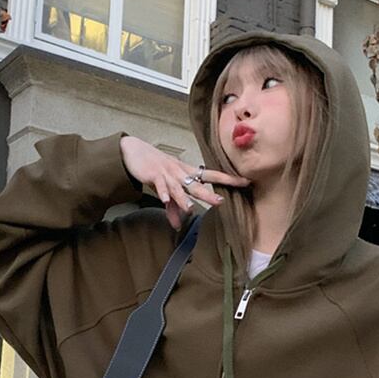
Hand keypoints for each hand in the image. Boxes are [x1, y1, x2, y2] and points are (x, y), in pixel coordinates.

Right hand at [119, 135, 251, 229]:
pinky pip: (160, 185)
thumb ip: (173, 208)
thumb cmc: (154, 168)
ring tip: (191, 208)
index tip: (245, 182)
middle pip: (197, 184)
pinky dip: (163, 192)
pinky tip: (166, 200)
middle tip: (221, 202)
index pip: (211, 176)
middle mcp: (180, 172)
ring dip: (184, 198)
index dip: (227, 179)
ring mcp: (167, 173)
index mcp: (186, 173)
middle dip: (208, 193)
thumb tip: (178, 226)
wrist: (133, 151)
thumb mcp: (166, 189)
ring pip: (178, 187)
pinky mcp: (153, 174)